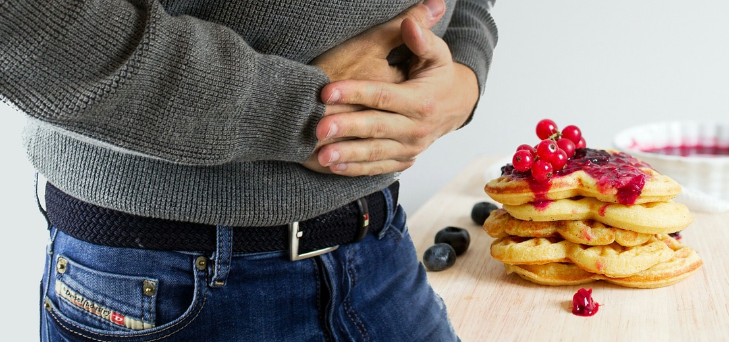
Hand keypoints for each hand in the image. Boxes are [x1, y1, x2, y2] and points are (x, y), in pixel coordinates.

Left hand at [302, 0, 446, 173]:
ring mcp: (410, 148)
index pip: (383, 97)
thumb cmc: (439, 75)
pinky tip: (334, 167)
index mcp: (421, 101)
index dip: (355, 92)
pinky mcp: (404, 160)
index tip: (326, 91)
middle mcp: (416, 128)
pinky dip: (356, 169)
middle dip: (346, 129)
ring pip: (375, 153)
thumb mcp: (437, 54)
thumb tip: (409, 22)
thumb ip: (422, 39)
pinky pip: (378, 167)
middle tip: (318, 129)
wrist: (457, 105)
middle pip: (376, 128)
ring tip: (322, 156)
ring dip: (347, 156)